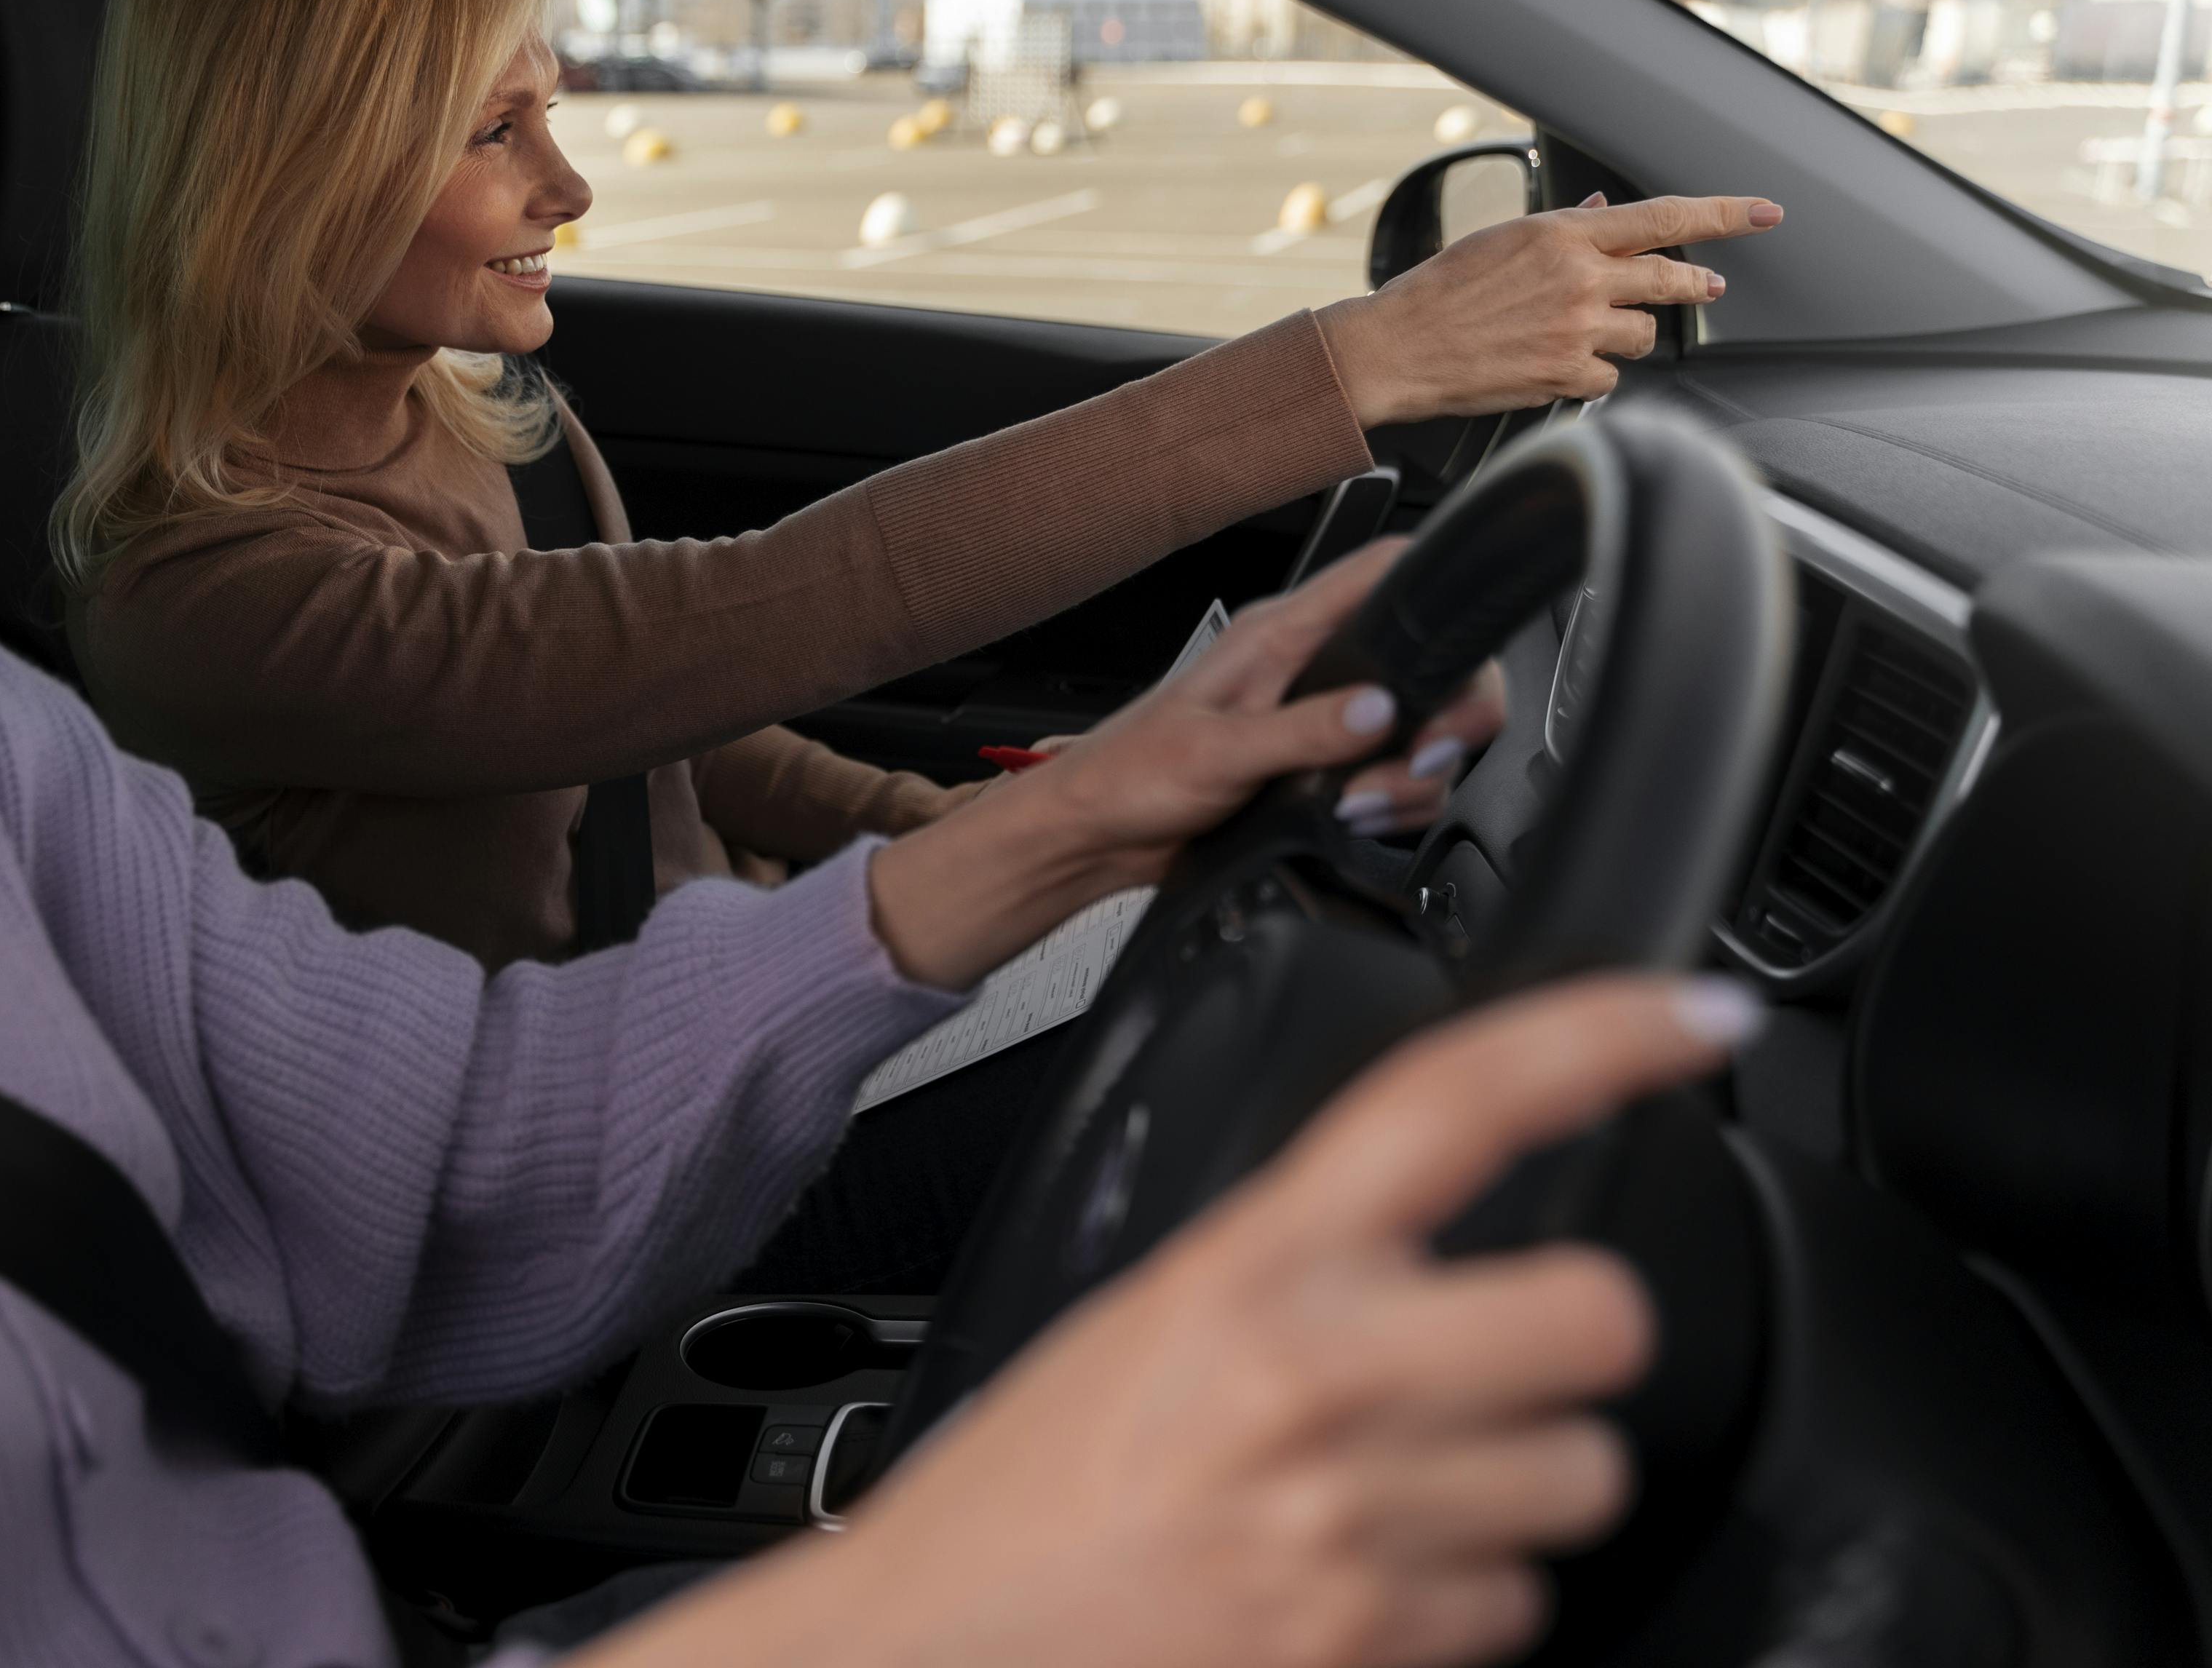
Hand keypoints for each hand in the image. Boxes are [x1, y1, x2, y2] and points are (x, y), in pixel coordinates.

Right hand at [574, 974, 1763, 1667]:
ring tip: (1390, 1505)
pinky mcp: (1369, 1644)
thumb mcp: (1144, 1329)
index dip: (1598, 1034)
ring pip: (1582, 1480)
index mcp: (1242, 1268)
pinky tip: (1359, 1590)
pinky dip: (1461, 1607)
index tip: (1693, 1015)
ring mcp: (1348, 1519)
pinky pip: (1518, 1610)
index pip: (1448, 1104)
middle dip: (1568, 1353)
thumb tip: (1430, 1254)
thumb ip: (1288, 1274)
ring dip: (1513, 1498)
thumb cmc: (1022, 1500)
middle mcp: (1307, 1376)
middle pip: (1595, 1316)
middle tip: (1491, 1374)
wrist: (927, 1655)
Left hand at [870, 541, 1501, 988]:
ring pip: (1420, 734)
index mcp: (1282, 635)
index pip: (1382, 573)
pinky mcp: (1325, 775)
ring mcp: (1323, 724)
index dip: (1437, 585)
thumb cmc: (1128, 777)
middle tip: (1417, 760)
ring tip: (1358, 805)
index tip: (1460, 648)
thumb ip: (1302, 731)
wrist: (1096, 838)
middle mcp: (1313, 671)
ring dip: (1410, 779)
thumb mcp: (1215, 752)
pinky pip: (1392, 782)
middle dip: (1443, 719)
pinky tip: (1353, 821)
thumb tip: (1377, 710)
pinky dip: (1390, 808)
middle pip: (1428, 668)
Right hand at [1318, 195, 1783, 426]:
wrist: (1396, 349)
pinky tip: (1554, 366)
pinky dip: (1590, 373)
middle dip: (1694, 283)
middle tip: (1707, 285)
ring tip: (1583, 334)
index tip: (1764, 212)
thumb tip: (1603, 211)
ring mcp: (1577, 331)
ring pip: (1642, 333)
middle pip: (1670, 279)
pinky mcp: (1566, 377)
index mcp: (1564, 235)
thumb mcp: (1501, 240)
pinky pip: (1609, 377)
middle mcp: (1580, 279)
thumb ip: (1562, 228)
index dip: (1726, 214)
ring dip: (1625, 333)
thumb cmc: (1437, 293)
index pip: (1665, 216)